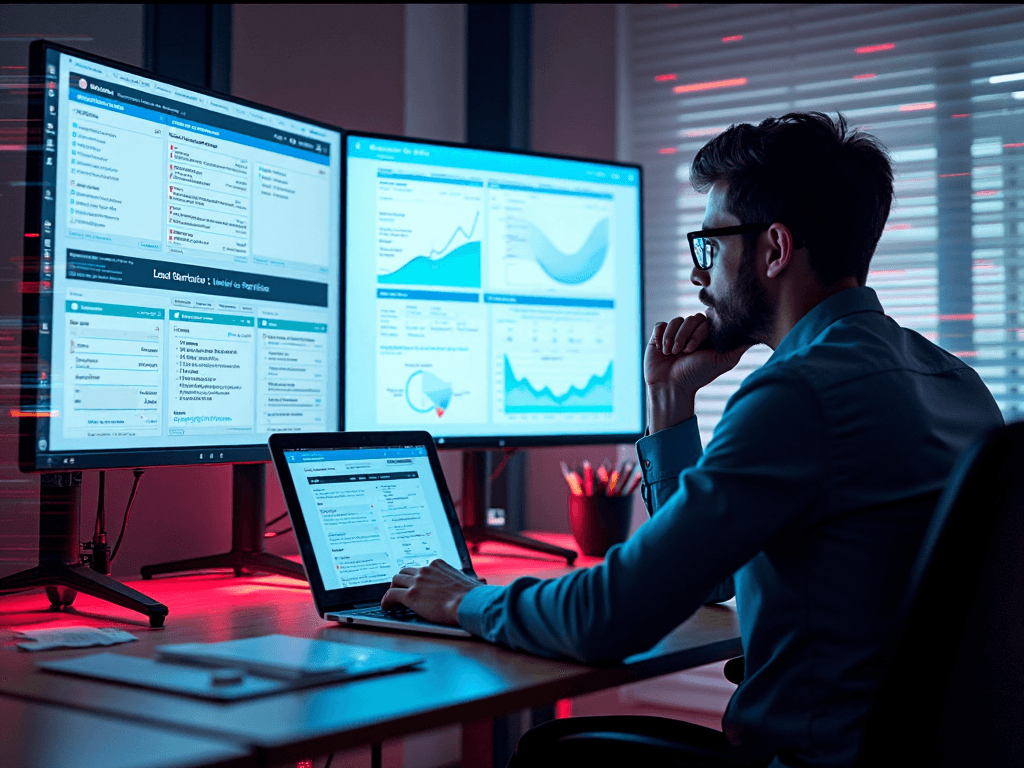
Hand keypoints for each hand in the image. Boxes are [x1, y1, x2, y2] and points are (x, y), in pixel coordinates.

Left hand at [381, 559, 483, 625]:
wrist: (468, 603)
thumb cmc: (473, 596)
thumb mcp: (473, 582)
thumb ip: (472, 580)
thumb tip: (482, 581)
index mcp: (438, 564)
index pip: (421, 567)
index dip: (416, 576)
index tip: (415, 583)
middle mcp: (425, 570)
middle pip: (405, 571)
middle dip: (401, 580)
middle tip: (400, 589)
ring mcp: (417, 582)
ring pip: (395, 580)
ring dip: (393, 588)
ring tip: (392, 598)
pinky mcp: (410, 595)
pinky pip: (391, 594)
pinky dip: (386, 600)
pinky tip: (387, 606)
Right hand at [644, 314, 749, 431]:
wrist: (671, 386)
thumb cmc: (698, 376)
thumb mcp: (723, 361)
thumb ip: (739, 346)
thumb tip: (755, 333)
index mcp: (707, 337)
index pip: (706, 319)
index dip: (700, 331)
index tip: (696, 348)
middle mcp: (691, 334)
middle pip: (690, 319)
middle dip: (685, 336)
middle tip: (684, 352)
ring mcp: (675, 334)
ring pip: (675, 321)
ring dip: (672, 338)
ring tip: (671, 353)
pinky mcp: (659, 336)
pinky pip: (660, 325)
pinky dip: (661, 336)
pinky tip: (662, 349)